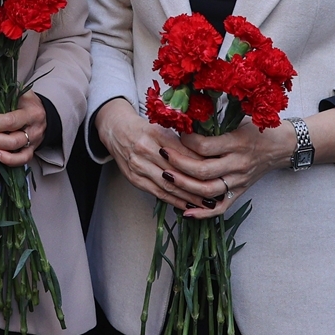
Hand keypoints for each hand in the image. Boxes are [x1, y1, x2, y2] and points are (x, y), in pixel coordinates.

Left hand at [0, 90, 45, 167]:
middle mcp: (34, 128)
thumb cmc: (25, 101)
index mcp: (30, 111)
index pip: (8, 120)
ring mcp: (34, 141)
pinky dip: (9, 160)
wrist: (43, 113)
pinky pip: (22, 160)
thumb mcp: (15, 93)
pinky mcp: (32, 150)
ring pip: (15, 149)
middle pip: (10, 138)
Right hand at [93, 98, 207, 212]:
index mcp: (155, 134)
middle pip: (176, 172)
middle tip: (217, 194)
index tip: (218, 173)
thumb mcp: (163, 128)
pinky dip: (174, 201)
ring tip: (206, 204)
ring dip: (188, 197)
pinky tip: (187, 206)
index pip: (183, 153)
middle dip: (198, 185)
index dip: (201, 165)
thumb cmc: (144, 129)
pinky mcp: (134, 179)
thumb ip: (182, 142)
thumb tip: (207, 157)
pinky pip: (157, 193)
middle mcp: (145, 150)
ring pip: (168, 186)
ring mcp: (138, 166)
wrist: (116, 131)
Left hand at [168, 121, 295, 218]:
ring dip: (184, 186)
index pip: (205, 147)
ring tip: (165, 177)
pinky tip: (185, 211)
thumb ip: (213, 122)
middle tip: (162, 154)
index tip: (175, 133)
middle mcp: (238, 164)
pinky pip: (221, 207)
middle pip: (203, 170)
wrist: (281, 146)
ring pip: (208, 191)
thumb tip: (183, 118)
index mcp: (236, 143)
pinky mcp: (240, 192)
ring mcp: (239, 181)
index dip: (186, 141)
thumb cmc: (255, 129)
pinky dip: (203, 213)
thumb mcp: (237, 119)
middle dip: (178, 163)